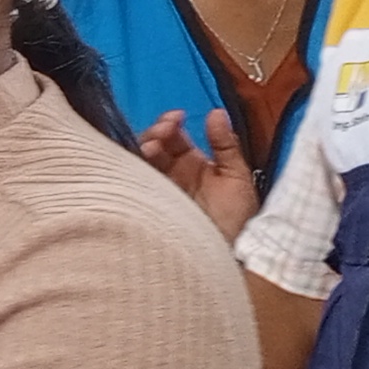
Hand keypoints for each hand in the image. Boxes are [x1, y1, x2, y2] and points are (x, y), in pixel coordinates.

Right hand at [133, 107, 260, 242]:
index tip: (177, 117)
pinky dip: (131, 169)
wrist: (228, 256)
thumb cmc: (237, 220)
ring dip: (143, 147)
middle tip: (164, 131)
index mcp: (192, 165)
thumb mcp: (237, 178)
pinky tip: (140, 162)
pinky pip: (131, 183)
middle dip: (155, 131)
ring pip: (139, 161)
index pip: (174, 136)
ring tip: (152, 146)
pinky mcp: (145, 206)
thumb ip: (226, 144)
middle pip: (152, 144)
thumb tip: (216, 112)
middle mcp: (171, 175)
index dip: (171, 123)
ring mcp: (157, 190)